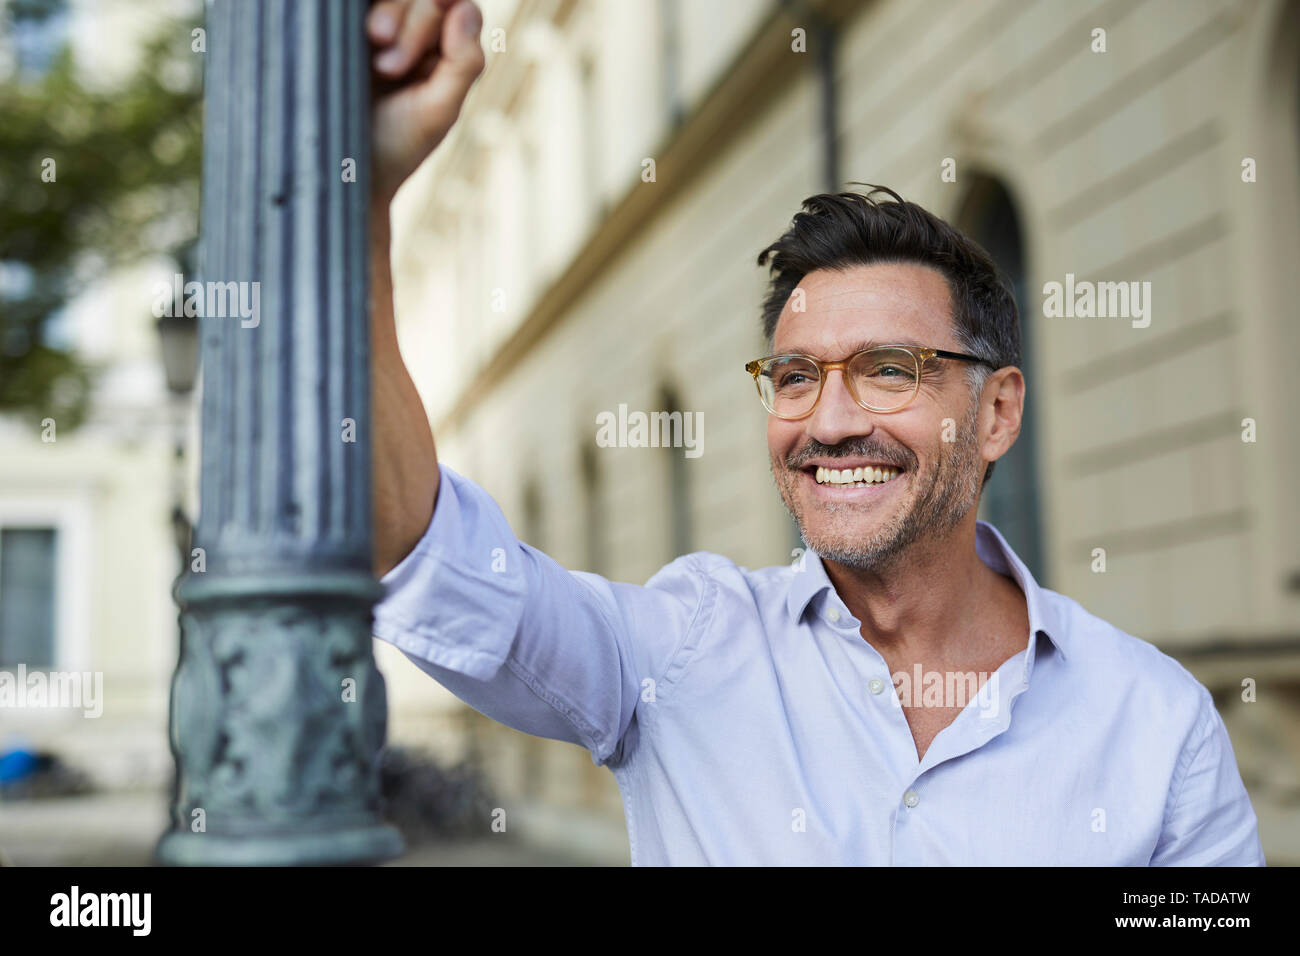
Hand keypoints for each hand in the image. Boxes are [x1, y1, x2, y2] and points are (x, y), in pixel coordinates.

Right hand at [368, 0, 484, 205]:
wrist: (342, 168)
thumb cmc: (396, 146)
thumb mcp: (438, 110)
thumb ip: (463, 63)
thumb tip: (464, 8)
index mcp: (448, 54)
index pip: (458, 6)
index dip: (440, 14)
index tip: (422, 35)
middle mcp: (419, 36)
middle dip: (412, 27)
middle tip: (387, 69)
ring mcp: (382, 30)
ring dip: (388, 16)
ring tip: (376, 63)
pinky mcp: (348, 30)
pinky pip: (359, 4)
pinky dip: (360, 10)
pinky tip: (360, 36)